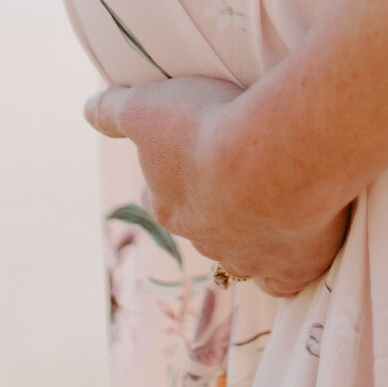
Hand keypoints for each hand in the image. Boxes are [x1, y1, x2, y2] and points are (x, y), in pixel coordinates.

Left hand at [85, 77, 351, 297]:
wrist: (271, 157)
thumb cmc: (208, 125)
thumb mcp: (148, 107)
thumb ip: (114, 111)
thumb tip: (86, 109)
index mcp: (167, 204)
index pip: (160, 196)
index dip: (175, 176)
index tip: (194, 155)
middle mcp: (202, 239)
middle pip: (204, 225)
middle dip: (218, 205)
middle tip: (244, 170)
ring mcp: (248, 258)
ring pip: (243, 253)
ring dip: (256, 230)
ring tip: (278, 199)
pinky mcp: (291, 269)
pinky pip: (284, 279)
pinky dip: (289, 267)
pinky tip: (301, 246)